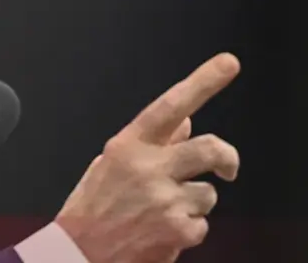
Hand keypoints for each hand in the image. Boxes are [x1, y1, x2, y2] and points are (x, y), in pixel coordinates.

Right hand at [55, 53, 240, 262]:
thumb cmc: (93, 207)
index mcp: (129, 146)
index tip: (228, 63)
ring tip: (162, 214)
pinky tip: (162, 233)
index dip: (202, 82)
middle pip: (210, 148)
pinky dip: (187, 231)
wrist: (78, 253)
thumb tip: (184, 122)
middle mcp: (148, 168)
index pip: (171, 106)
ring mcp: (165, 200)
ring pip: (208, 194)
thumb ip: (150, 143)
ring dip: (193, 204)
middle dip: (227, 158)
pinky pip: (202, 225)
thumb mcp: (111, 164)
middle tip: (227, 168)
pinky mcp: (178, 231)